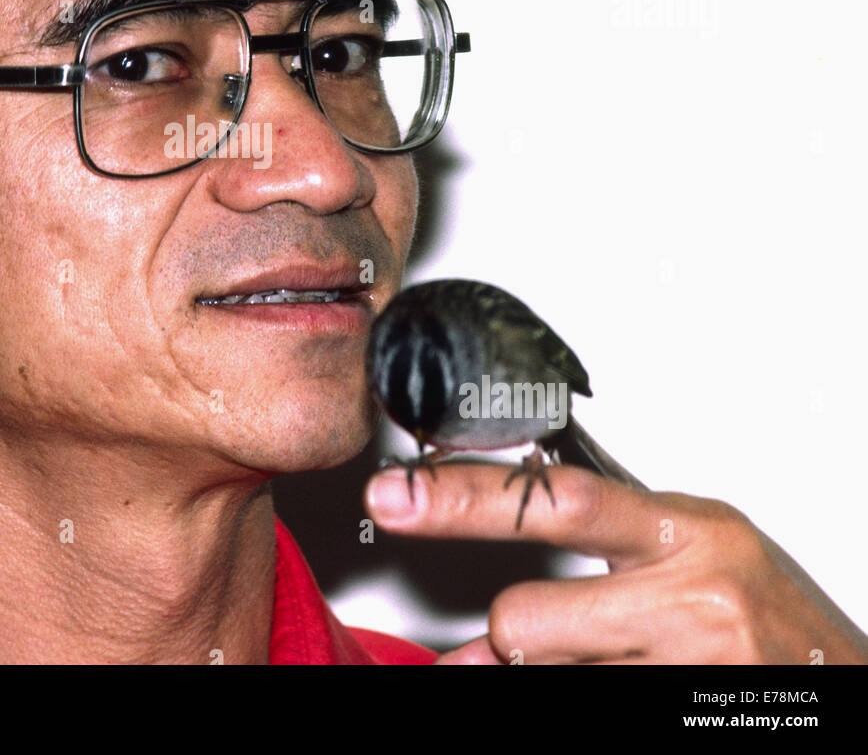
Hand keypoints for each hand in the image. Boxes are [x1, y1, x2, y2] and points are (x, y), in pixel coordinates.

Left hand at [364, 462, 867, 663]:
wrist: (842, 688)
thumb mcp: (695, 549)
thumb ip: (600, 543)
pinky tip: (621, 678)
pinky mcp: (677, 722)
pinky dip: (578, 694)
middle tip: (555, 636)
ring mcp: (687, 673)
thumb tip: (492, 559)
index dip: (463, 498)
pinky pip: (578, 706)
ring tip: (612, 656)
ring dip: (550, 674)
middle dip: (515, 636)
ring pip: (540, 675)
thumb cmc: (770, 618)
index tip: (394, 496)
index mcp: (688, 534)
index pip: (555, 500)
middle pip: (524, 621)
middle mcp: (690, 602)